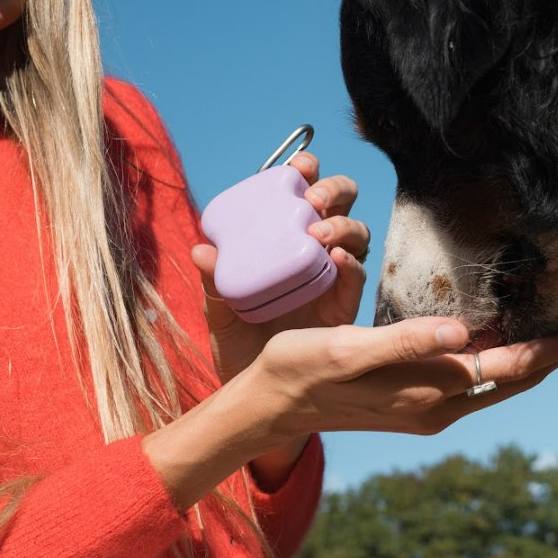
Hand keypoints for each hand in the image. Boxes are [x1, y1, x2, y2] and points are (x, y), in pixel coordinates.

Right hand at [143, 309, 557, 509]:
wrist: (268, 408)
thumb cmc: (302, 369)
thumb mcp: (349, 350)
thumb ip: (407, 342)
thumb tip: (464, 335)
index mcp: (433, 392)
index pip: (514, 365)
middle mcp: (441, 406)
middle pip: (518, 375)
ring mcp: (430, 408)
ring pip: (501, 380)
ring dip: (538, 355)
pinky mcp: (417, 402)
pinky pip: (478, 380)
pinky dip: (505, 358)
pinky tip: (508, 341)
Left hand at [192, 150, 370, 382]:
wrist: (254, 392)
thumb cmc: (237, 343)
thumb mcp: (219, 311)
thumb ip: (213, 283)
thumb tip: (201, 251)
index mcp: (283, 239)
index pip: (304, 191)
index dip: (308, 170)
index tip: (300, 165)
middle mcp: (313, 252)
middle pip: (341, 204)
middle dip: (334, 191)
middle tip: (313, 201)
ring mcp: (332, 279)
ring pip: (356, 235)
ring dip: (343, 225)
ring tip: (320, 234)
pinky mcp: (344, 308)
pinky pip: (356, 278)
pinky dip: (351, 265)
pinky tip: (335, 262)